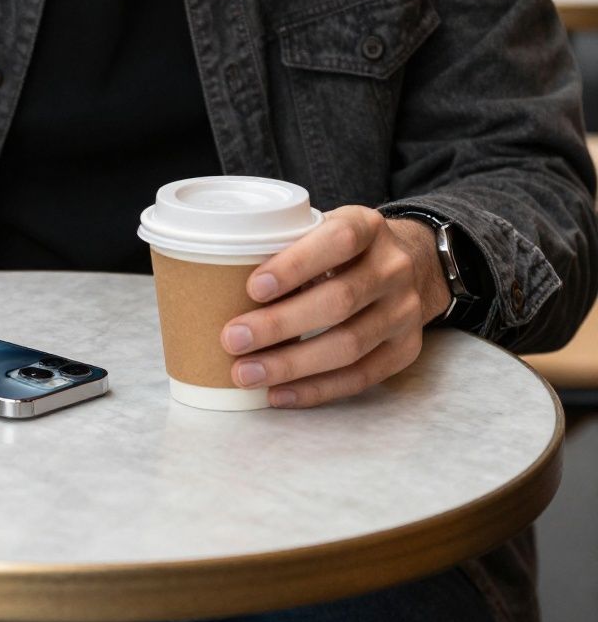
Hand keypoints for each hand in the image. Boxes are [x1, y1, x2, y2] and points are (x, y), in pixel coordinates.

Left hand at [219, 205, 450, 408]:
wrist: (408, 266)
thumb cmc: (339, 251)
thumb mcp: (319, 230)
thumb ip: (283, 247)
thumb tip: (213, 283)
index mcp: (367, 227)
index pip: (338, 241)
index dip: (295, 265)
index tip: (253, 288)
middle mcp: (393, 268)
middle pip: (339, 301)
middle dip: (280, 325)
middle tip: (232, 339)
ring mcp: (405, 311)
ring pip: (350, 344)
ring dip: (292, 364)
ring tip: (245, 373)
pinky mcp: (406, 349)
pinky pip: (362, 377)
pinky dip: (316, 389)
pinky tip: (278, 394)